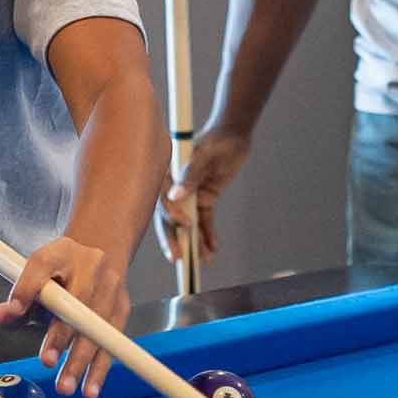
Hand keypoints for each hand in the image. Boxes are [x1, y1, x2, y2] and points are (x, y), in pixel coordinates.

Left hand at [0, 235, 130, 397]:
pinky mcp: (123, 308)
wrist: (103, 252)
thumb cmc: (63, 270)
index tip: (19, 310)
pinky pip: (113, 340)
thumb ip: (18, 296)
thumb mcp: (37, 275)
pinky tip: (90, 388)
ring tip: (66, 386)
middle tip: (47, 363)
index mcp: (62, 252)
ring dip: (82, 360)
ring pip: (97, 327)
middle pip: (77, 304)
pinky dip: (101, 367)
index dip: (30, 288)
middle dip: (62, 337)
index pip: (42, 266)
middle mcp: (91, 266)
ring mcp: (111, 288)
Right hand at [159, 125, 249, 265]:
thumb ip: (190, 174)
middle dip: (174, 239)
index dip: (171, 214)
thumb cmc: (217, 141)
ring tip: (201, 261)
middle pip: (170, 218)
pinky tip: (213, 250)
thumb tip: (175, 196)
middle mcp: (175, 188)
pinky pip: (205, 221)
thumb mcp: (205, 156)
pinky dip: (208, 235)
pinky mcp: (204, 200)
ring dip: (194, 242)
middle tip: (177, 258)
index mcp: (168, 175)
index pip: (164, 200)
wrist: (233, 136)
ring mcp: (190, 196)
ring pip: (189, 224)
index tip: (185, 223)